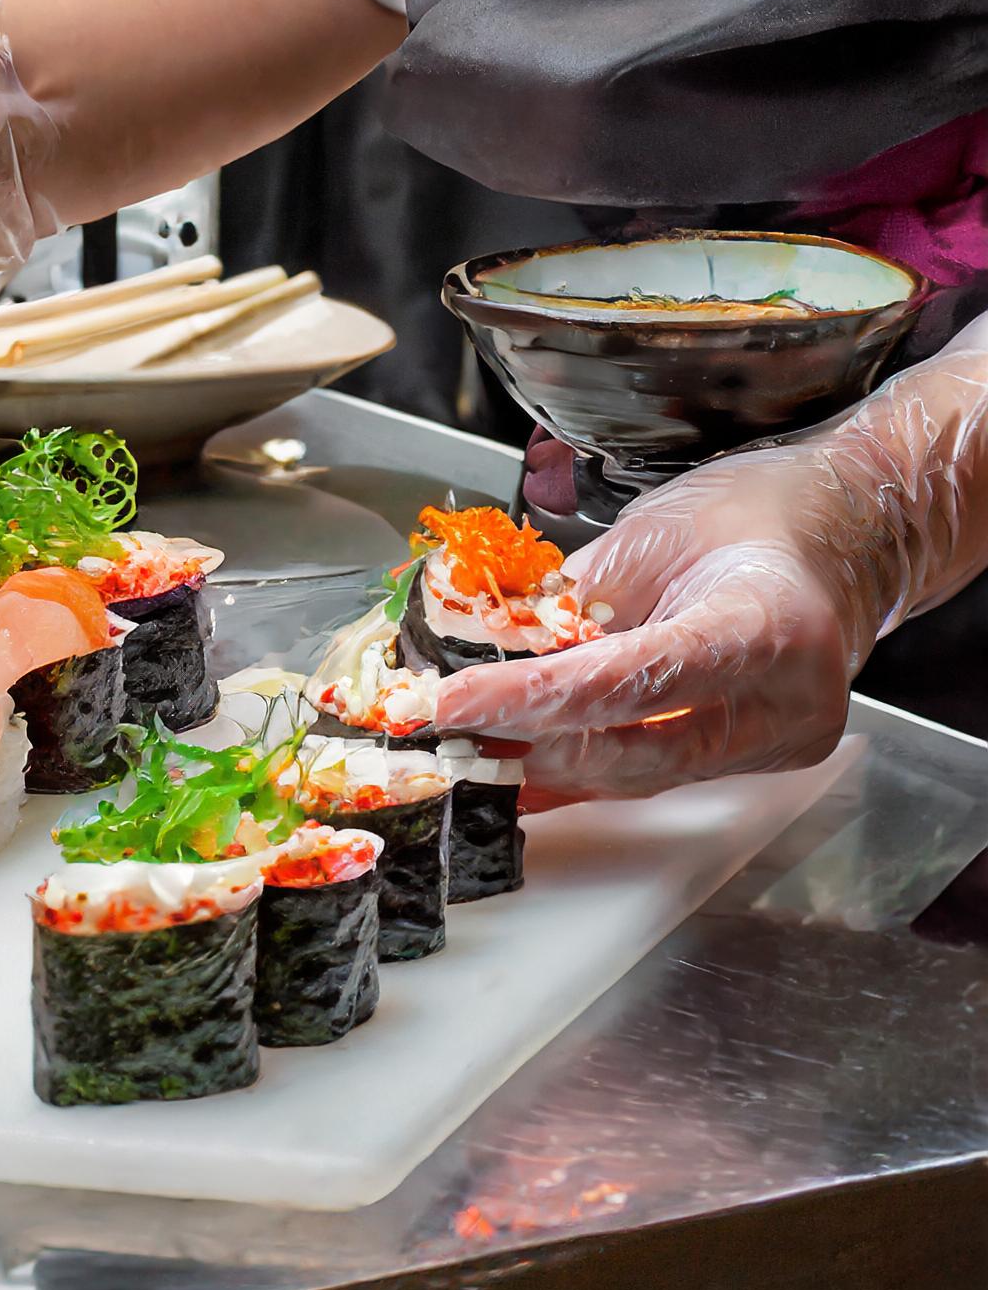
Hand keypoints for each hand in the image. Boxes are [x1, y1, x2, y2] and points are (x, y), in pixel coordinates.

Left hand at [436, 317, 987, 796]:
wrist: (847, 535)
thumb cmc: (758, 515)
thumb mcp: (654, 533)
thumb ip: (577, 599)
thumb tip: (489, 645)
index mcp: (767, 628)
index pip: (629, 681)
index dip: (530, 700)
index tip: (453, 700)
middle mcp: (785, 705)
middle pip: (633, 750)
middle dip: (526, 744)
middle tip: (443, 730)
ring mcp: (780, 743)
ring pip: (641, 774)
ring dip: (548, 763)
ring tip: (468, 745)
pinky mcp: (762, 760)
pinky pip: (658, 773)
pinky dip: (587, 771)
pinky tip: (522, 773)